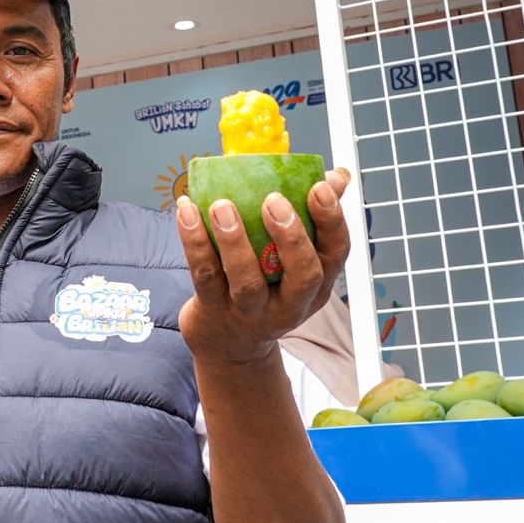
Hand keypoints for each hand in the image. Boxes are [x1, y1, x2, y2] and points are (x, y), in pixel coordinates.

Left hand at [176, 169, 351, 366]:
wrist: (228, 345)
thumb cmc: (266, 288)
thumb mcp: (294, 263)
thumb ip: (311, 218)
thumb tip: (336, 176)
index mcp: (316, 285)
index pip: (336, 254)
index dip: (332, 221)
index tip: (319, 188)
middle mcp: (290, 304)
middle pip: (303, 275)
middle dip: (292, 237)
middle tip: (274, 200)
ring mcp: (251, 312)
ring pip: (247, 281)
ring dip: (235, 241)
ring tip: (222, 206)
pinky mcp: (214, 311)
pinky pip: (205, 276)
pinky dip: (194, 242)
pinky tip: (187, 210)